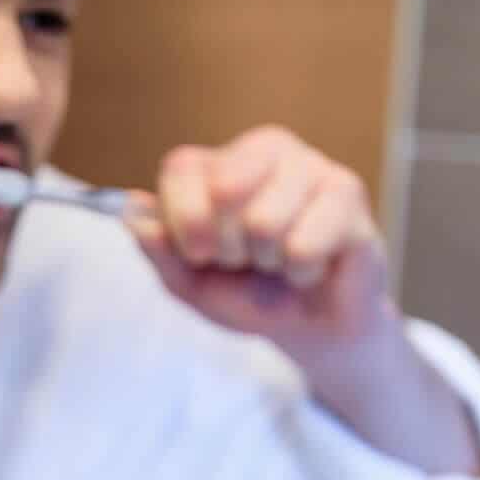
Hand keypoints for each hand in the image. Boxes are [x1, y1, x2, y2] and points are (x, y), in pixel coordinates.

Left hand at [127, 125, 400, 382]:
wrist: (310, 329)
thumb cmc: (249, 294)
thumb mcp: (189, 281)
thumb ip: (158, 249)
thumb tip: (132, 213)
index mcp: (222, 162)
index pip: (183, 166)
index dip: (183, 219)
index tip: (198, 255)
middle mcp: (267, 150)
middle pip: (224, 187)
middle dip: (228, 246)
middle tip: (247, 260)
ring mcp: (311, 166)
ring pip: (265, 221)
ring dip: (268, 262)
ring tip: (281, 263)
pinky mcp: (347, 194)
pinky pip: (303, 245)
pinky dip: (299, 273)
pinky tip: (311, 268)